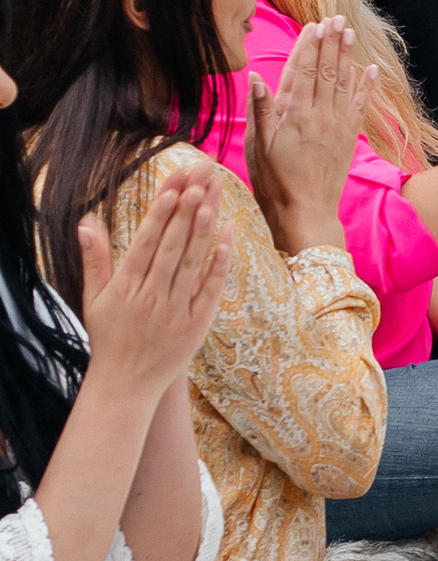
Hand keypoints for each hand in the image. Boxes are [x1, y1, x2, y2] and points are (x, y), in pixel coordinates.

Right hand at [75, 161, 232, 395]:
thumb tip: (87, 223)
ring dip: (203, 228)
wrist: (126, 385)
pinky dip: (219, 263)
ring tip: (213, 196)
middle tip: (200, 176)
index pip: (146, 241)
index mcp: (126, 287)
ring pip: (192, 262)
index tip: (174, 183)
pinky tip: (227, 235)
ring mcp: (175, 310)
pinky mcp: (196, 325)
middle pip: (172, 244)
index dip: (161, 211)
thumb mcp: (94, 299)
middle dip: (186, 207)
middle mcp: (151, 296)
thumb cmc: (109, 336)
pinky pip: (210, 289)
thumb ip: (95, 260)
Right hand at [244, 18, 369, 249]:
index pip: (301, 72)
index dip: (308, 47)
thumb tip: (256, 77)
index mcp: (292, 115)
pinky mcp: (348, 138)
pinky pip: (360, 106)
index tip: (313, 25)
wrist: (305, 212)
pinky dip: (366, 87)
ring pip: (342, 83)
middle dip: (330, 43)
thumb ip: (259, 110)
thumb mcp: (257, 146)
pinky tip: (371, 69)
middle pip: (324, 71)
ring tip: (349, 32)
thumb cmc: (274, 181)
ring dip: (346, 56)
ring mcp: (336, 126)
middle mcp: (318, 115)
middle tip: (336, 18)